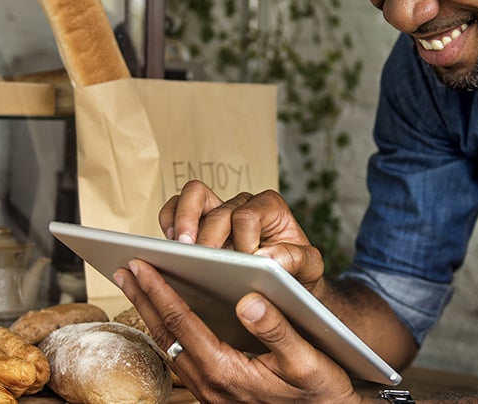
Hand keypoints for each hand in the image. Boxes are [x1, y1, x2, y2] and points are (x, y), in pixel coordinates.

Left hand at [114, 259, 364, 403]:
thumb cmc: (320, 390)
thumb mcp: (307, 359)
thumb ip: (276, 329)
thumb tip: (248, 298)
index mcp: (226, 372)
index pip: (182, 323)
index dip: (159, 290)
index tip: (141, 264)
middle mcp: (210, 385)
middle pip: (165, 335)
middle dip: (142, 298)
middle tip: (123, 268)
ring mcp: (209, 392)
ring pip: (169, 347)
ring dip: (150, 314)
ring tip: (137, 286)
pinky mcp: (214, 393)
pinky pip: (180, 358)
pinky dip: (168, 331)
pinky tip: (166, 316)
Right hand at [159, 180, 325, 289]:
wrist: (287, 282)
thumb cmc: (297, 272)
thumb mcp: (309, 268)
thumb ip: (296, 259)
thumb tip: (266, 258)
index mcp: (270, 208)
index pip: (246, 215)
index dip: (242, 239)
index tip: (245, 263)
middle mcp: (242, 204)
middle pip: (216, 208)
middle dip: (207, 235)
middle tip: (202, 258)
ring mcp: (217, 212)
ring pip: (192, 196)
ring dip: (182, 220)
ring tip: (180, 249)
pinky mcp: (198, 225)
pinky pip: (175, 210)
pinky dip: (169, 222)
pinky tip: (171, 249)